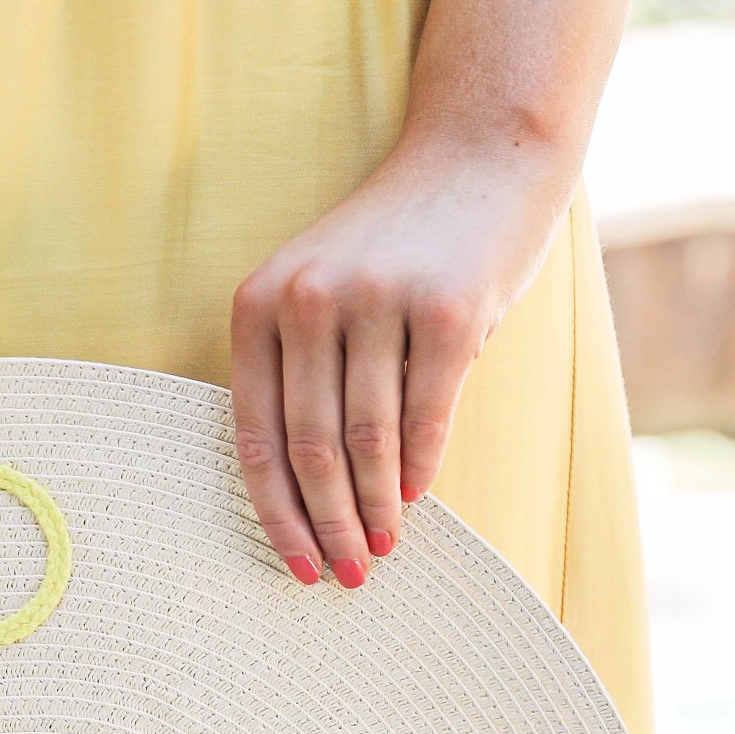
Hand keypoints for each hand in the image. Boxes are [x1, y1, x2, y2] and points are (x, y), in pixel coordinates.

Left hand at [229, 136, 575, 587]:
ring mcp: (378, 303)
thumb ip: (302, 371)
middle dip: (329, 526)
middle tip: (347, 576)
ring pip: (367, 443)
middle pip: (310, 450)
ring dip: (378, 511)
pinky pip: (426, 418)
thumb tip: (309, 495)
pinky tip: (420, 500)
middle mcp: (308, 299)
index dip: (276, 514)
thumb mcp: (322, 290)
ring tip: (384, 550)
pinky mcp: (447, 311)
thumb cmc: (397, 243)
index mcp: (261, 302)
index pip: (256, 435)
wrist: (478, 157)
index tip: (296, 566)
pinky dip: (422, 471)